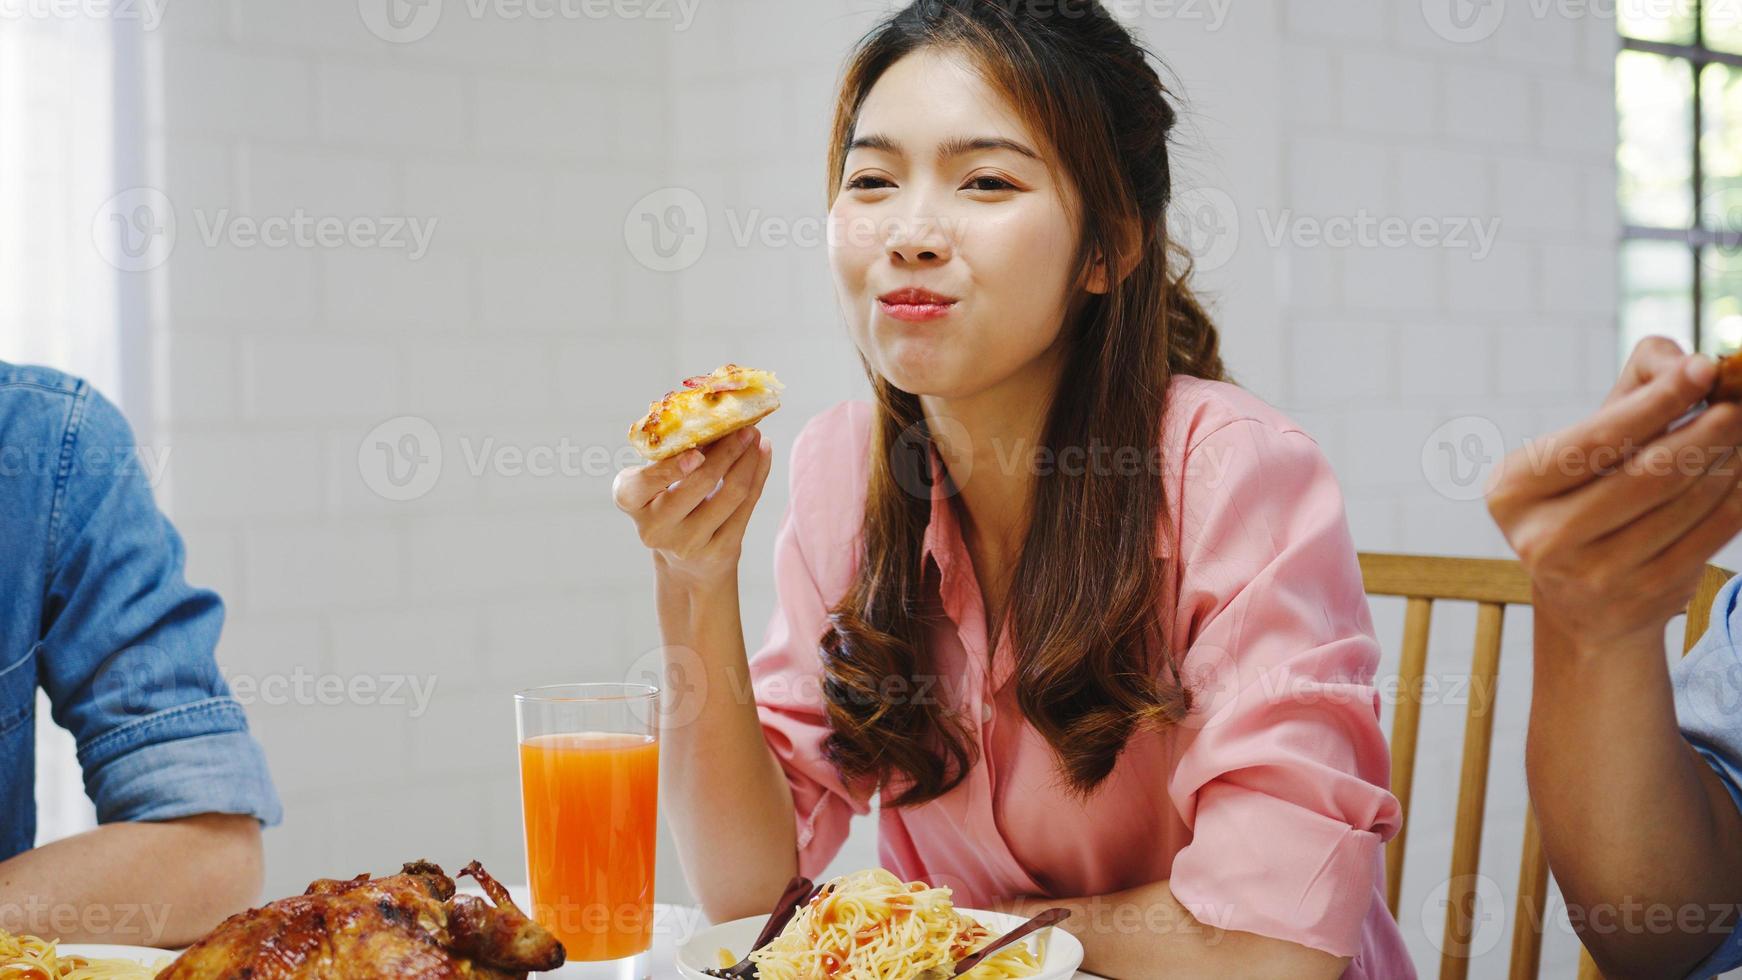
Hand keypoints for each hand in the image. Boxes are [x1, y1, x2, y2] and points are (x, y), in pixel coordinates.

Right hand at [613, 426, 773, 590]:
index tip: (697, 452)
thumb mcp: (656, 481)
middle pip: (699, 483)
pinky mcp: (720, 551)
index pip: (642, 483)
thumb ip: (674, 454)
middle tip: (745, 427)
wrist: (686, 563)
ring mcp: (688, 544)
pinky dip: (758, 475)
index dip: (670, 470)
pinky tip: (762, 455)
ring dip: (749, 460)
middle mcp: (655, 528)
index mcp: (631, 501)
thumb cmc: (668, 504)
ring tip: (756, 437)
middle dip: (728, 450)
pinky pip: (747, 506)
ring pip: (731, 493)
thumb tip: (716, 416)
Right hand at [1486, 337, 1741, 653]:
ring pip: (1684, 503)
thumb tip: (1686, 364)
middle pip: (1647, 472)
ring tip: (1739, 437)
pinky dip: (1734, 500)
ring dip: (1726, 462)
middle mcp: (1542, 537)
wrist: (1583, 601)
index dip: (1656, 402)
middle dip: (1706, 432)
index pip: (1595, 439)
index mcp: (1513, 489)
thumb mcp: (1589, 441)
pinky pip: (1708, 537)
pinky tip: (1738, 476)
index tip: (1703, 368)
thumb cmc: (1588, 496)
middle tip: (1738, 406)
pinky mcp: (1641, 599)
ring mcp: (1592, 576)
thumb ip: (1635, 386)